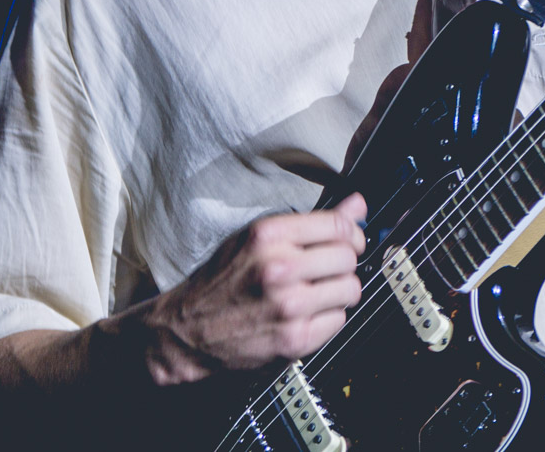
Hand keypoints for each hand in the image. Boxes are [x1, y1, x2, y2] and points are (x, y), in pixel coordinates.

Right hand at [140, 193, 367, 383]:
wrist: (186, 331)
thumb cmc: (222, 280)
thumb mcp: (257, 238)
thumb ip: (311, 222)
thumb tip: (358, 205)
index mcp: (268, 236)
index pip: (339, 226)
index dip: (353, 233)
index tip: (351, 240)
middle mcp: (279, 268)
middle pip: (348, 258)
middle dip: (344, 263)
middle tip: (329, 270)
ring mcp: (288, 306)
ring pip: (350, 290)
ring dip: (340, 292)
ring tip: (319, 293)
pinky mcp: (293, 339)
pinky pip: (339, 321)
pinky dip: (329, 318)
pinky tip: (308, 315)